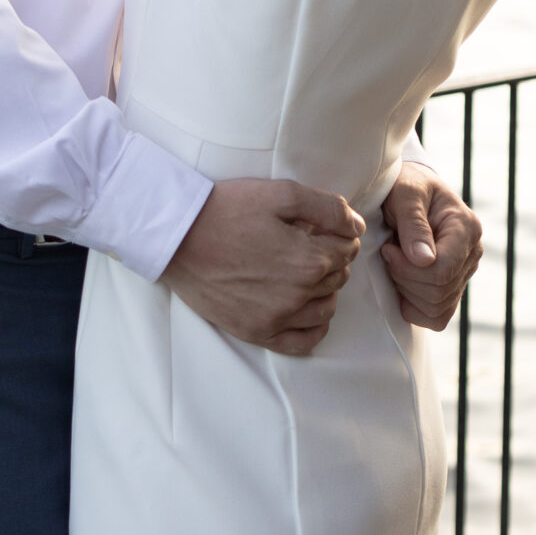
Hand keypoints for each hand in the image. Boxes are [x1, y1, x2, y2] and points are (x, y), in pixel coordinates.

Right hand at [163, 179, 364, 356]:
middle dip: (333, 257)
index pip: (349, 247)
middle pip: (339, 276)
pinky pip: (303, 341)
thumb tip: (358, 226)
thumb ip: (328, 208)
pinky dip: (313, 327)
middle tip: (310, 242)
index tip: (324, 225)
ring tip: (304, 270)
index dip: (340, 232)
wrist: (177, 237)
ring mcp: (277, 317)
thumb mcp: (281, 193)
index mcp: (309, 258)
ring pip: (327, 308)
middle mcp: (299, 294)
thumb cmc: (227, 209)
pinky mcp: (257, 332)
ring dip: (325, 288)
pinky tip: (305, 308)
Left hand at [380, 161, 482, 329]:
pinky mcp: (454, 287)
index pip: (442, 270)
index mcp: (467, 228)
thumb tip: (425, 260)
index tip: (388, 248)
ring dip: (406, 290)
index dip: (408, 268)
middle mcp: (473, 253)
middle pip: (438, 292)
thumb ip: (413, 223)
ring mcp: (465, 272)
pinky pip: (438, 317)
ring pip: (437, 308)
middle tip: (388, 252)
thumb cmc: (406, 186)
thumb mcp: (405, 194)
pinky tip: (403, 282)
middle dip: (403, 277)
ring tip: (397, 262)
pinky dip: (415, 307)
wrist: (409, 190)